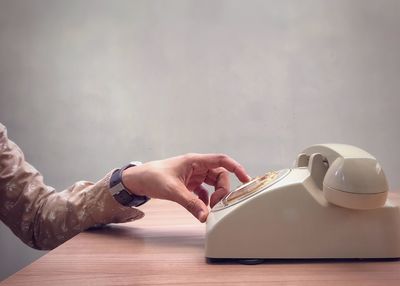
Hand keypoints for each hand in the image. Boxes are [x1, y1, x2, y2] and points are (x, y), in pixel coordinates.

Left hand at [122, 153, 249, 221]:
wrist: (138, 180)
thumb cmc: (153, 177)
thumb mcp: (173, 190)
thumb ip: (190, 203)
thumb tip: (204, 216)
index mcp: (195, 161)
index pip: (221, 160)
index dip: (236, 168)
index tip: (246, 179)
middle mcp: (197, 167)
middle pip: (220, 176)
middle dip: (222, 190)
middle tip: (218, 205)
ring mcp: (193, 175)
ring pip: (213, 184)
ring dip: (215, 196)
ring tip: (211, 208)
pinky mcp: (189, 184)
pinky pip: (204, 191)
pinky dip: (206, 200)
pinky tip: (202, 208)